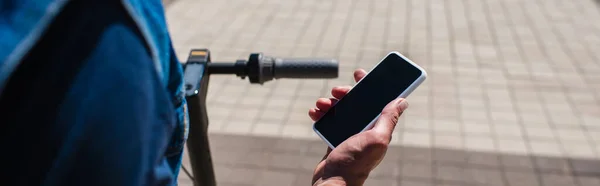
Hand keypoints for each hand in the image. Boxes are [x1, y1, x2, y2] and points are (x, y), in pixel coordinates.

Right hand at [308, 69, 408, 185]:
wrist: (333, 181)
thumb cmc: (355, 163)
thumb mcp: (376, 138)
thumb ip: (389, 119)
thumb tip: (403, 100)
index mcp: (378, 128)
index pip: (378, 101)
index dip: (371, 85)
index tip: (360, 74)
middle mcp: (365, 129)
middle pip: (356, 102)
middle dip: (346, 93)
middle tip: (337, 91)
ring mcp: (349, 134)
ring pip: (340, 110)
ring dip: (330, 103)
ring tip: (321, 104)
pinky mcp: (335, 139)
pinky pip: (328, 120)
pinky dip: (321, 114)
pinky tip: (315, 113)